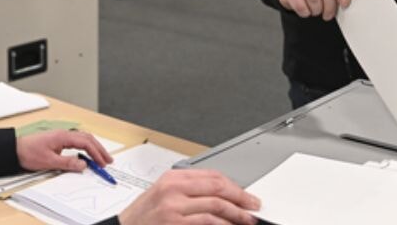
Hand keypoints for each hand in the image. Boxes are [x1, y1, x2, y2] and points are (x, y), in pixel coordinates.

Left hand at [17, 130, 111, 172]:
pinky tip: (87, 154)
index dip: (96, 153)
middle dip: (99, 149)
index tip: (102, 162)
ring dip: (93, 148)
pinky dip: (85, 147)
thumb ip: (67, 163)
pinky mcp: (58, 141)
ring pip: (83, 139)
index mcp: (63, 136)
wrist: (14, 149)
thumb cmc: (28, 152)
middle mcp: (64, 134)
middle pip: (87, 139)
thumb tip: (83, 164)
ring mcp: (61, 136)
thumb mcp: (49, 161)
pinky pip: (77, 141)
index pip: (85, 142)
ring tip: (101, 158)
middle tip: (108, 160)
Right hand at [119, 169, 258, 224]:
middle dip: (241, 198)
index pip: (212, 175)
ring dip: (237, 215)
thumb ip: (188, 191)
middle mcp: (174, 188)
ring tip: (247, 220)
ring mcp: (174, 206)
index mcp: (173, 178)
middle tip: (254, 206)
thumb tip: (219, 196)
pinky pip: (207, 221)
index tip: (245, 195)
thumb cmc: (142, 217)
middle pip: (218, 187)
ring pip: (216, 205)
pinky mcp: (174, 222)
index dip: (234, 186)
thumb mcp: (163, 196)